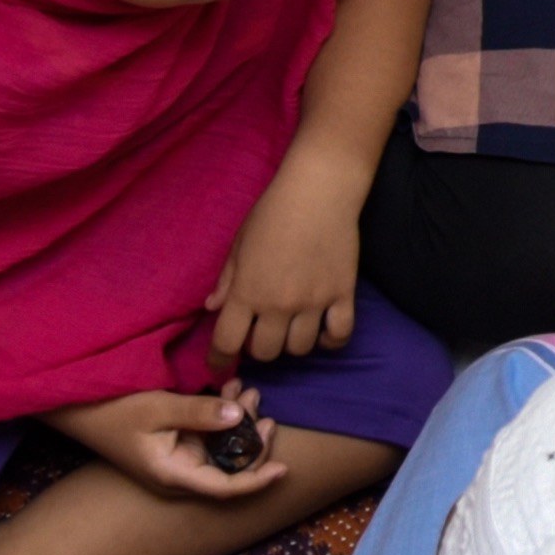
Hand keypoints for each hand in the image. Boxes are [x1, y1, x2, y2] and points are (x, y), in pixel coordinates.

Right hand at [42, 380, 264, 498]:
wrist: (78, 405)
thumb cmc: (112, 409)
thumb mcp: (158, 408)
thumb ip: (200, 412)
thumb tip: (241, 416)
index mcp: (174, 475)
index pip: (225, 488)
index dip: (257, 481)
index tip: (285, 468)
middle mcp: (180, 473)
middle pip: (231, 467)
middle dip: (253, 437)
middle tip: (259, 400)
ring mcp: (179, 458)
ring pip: (224, 447)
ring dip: (241, 419)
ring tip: (247, 387)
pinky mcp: (178, 442)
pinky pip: (211, 434)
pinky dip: (224, 414)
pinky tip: (231, 389)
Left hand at [207, 168, 365, 367]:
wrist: (319, 191)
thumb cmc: (272, 212)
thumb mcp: (239, 244)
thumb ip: (226, 280)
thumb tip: (212, 308)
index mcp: (246, 291)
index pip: (226, 342)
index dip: (218, 360)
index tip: (218, 364)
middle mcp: (278, 304)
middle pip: (265, 352)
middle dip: (257, 347)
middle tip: (259, 331)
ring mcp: (313, 302)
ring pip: (299, 349)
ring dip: (290, 343)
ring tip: (290, 327)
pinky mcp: (342, 294)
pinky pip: (339, 335)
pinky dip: (329, 341)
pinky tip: (321, 331)